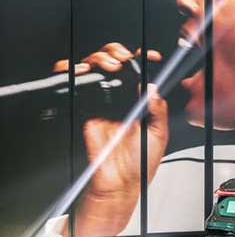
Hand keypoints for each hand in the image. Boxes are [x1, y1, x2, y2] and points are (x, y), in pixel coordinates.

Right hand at [53, 43, 167, 236]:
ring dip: (99, 58)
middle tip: (123, 59)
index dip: (142, 59)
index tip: (149, 56)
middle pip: (114, 62)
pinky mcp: (83, 110)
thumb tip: (153, 87)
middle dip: (117, 52)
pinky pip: (74, 84)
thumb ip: (159, 109)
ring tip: (110, 65)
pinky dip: (72, 71)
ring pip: (94, 67)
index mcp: (140, 101)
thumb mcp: (159, 133)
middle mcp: (120, 98)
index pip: (139, 72)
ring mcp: (101, 102)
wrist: (119, 183)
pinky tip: (84, 71)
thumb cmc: (140, 163)